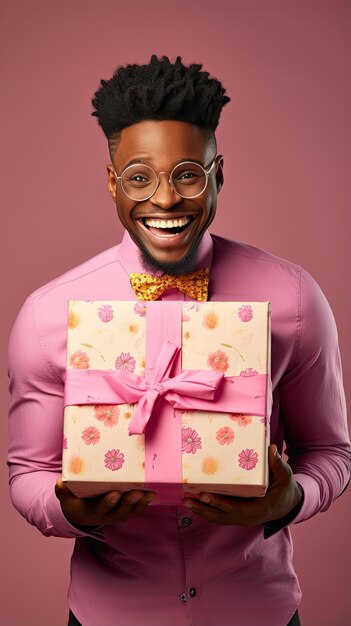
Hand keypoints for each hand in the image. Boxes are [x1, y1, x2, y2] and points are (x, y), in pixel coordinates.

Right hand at [55, 477, 154, 527]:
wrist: (83, 512)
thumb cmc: (75, 501)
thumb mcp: (66, 498)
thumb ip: (63, 491)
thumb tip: (60, 481)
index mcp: (92, 512)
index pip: (101, 508)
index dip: (108, 502)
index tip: (115, 493)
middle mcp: (107, 516)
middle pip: (120, 511)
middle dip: (129, 502)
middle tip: (137, 492)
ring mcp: (118, 515)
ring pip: (131, 511)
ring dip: (140, 503)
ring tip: (148, 493)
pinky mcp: (126, 512)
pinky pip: (137, 509)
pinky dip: (144, 503)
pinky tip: (152, 493)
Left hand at [182, 444, 302, 525]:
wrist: (287, 505)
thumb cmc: (285, 489)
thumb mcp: (285, 477)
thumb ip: (277, 464)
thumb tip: (271, 448)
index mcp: (259, 509)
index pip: (236, 508)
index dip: (219, 503)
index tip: (204, 495)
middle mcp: (248, 517)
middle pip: (222, 516)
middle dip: (203, 508)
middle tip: (187, 499)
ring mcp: (241, 519)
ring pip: (218, 518)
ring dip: (201, 511)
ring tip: (185, 501)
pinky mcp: (237, 517)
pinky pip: (219, 517)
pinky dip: (206, 512)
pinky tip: (194, 504)